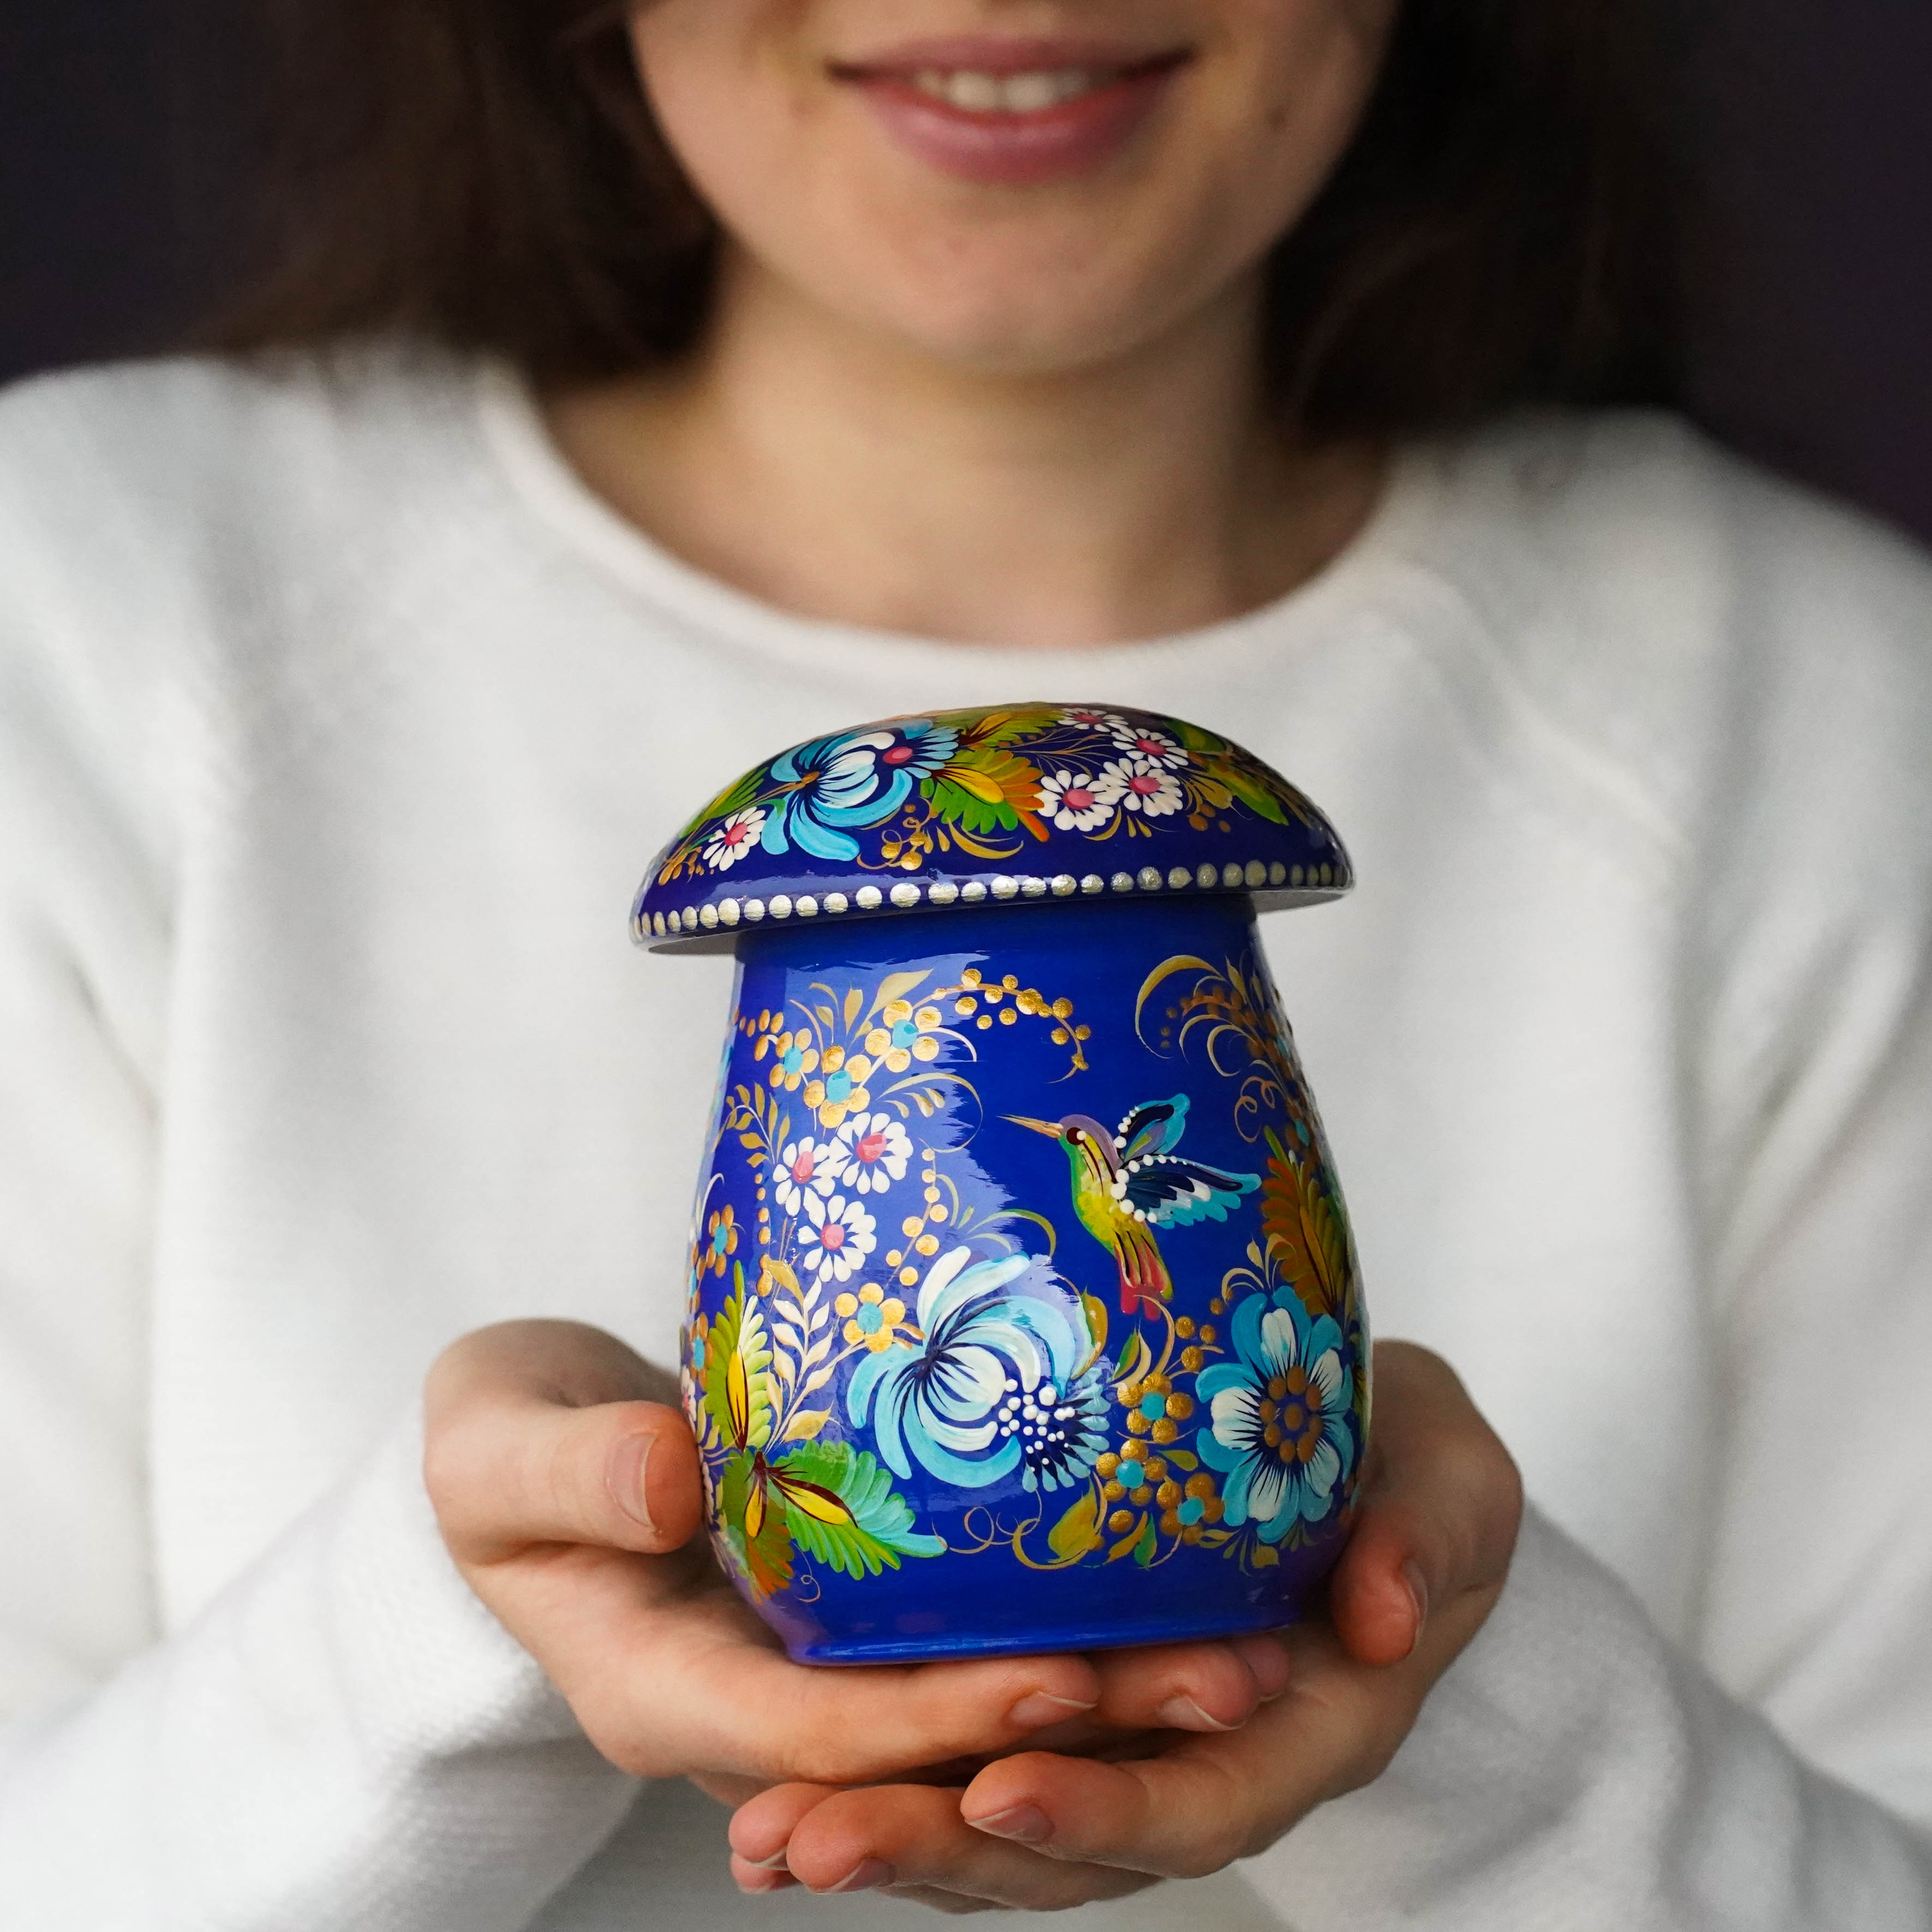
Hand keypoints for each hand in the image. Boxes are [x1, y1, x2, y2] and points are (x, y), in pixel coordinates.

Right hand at [422, 1320, 1323, 1800]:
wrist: (518, 1466)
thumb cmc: (496, 1450)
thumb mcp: (493, 1446)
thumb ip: (566, 1470)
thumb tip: (666, 1480)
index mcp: (662, 1691)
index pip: (818, 1734)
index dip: (939, 1718)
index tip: (1065, 1678)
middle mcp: (752, 1715)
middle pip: (929, 1754)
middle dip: (1082, 1735)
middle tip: (1240, 1677)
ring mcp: (809, 1682)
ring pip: (970, 1731)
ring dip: (1112, 1708)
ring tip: (1258, 1653)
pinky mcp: (851, 1637)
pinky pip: (968, 1671)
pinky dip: (1070, 1654)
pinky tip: (1180, 1604)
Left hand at [726, 1340, 1522, 1912]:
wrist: (1373, 1461)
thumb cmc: (1411, 1465)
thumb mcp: (1450, 1478)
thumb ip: (1429, 1536)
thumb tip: (1388, 1619)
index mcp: (1306, 1727)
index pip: (1204, 1797)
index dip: (1105, 1808)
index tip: (995, 1786)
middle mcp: (1206, 1760)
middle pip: (1075, 1841)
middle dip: (943, 1849)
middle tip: (810, 1842)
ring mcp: (1132, 1745)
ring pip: (1011, 1823)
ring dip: (892, 1836)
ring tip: (765, 1839)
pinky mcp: (1073, 1709)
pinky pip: (981, 1764)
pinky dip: (893, 1784)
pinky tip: (781, 1795)